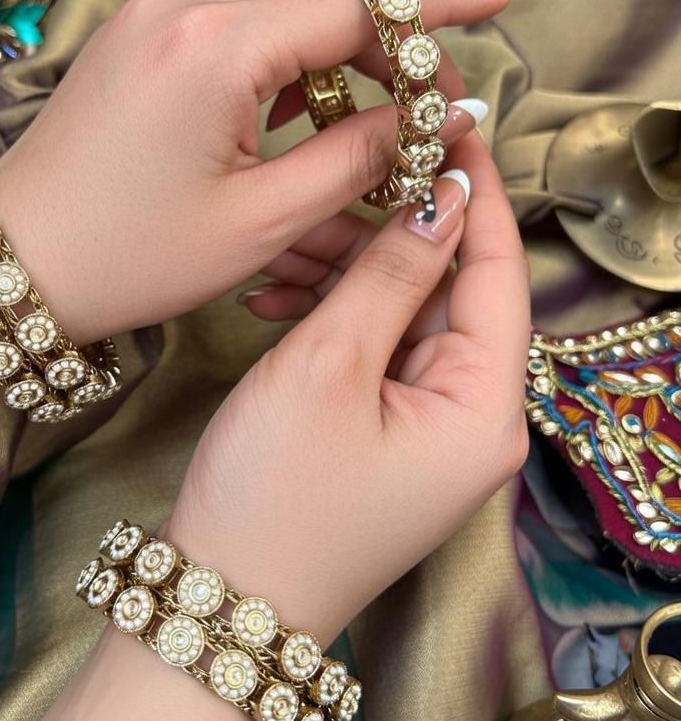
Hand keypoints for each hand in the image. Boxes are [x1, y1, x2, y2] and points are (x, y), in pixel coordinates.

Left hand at [0, 0, 516, 342]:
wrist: (14, 259)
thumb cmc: (130, 257)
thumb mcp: (263, 221)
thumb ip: (360, 157)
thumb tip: (439, 119)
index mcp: (214, 50)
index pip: (357, 5)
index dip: (438, 7)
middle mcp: (181, 9)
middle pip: (322, 6)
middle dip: (387, 53)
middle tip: (431, 116)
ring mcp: (153, 16)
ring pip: (281, 19)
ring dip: (334, 61)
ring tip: (370, 126)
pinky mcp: (139, 36)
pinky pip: (235, 32)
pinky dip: (281, 66)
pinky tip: (297, 117)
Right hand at [164, 132, 530, 643]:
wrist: (223, 599)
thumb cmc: (273, 497)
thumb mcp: (327, 367)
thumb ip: (389, 275)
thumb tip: (440, 198)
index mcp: (485, 410)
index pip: (498, 271)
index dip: (473, 190)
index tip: (449, 121)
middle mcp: (472, 420)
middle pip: (447, 291)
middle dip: (385, 231)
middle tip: (333, 176)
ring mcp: (426, 429)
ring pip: (401, 315)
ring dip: (346, 272)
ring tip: (279, 244)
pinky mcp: (384, 434)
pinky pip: (372, 351)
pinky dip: (330, 317)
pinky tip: (273, 296)